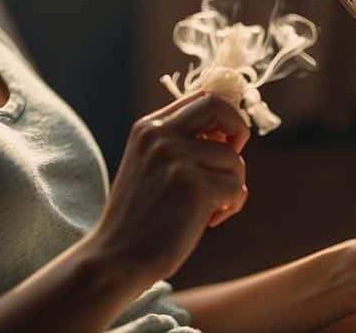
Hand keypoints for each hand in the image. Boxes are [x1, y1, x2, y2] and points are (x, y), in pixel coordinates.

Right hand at [88, 92, 250, 287]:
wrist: (117, 258)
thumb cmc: (142, 218)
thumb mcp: (151, 165)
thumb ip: (181, 143)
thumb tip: (230, 134)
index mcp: (149, 127)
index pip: (202, 97)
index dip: (224, 117)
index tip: (225, 143)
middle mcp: (160, 135)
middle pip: (219, 106)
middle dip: (238, 130)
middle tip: (233, 160)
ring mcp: (175, 158)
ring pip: (233, 158)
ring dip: (232, 185)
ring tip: (212, 207)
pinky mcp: (192, 186)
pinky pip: (235, 187)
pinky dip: (231, 205)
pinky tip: (210, 221)